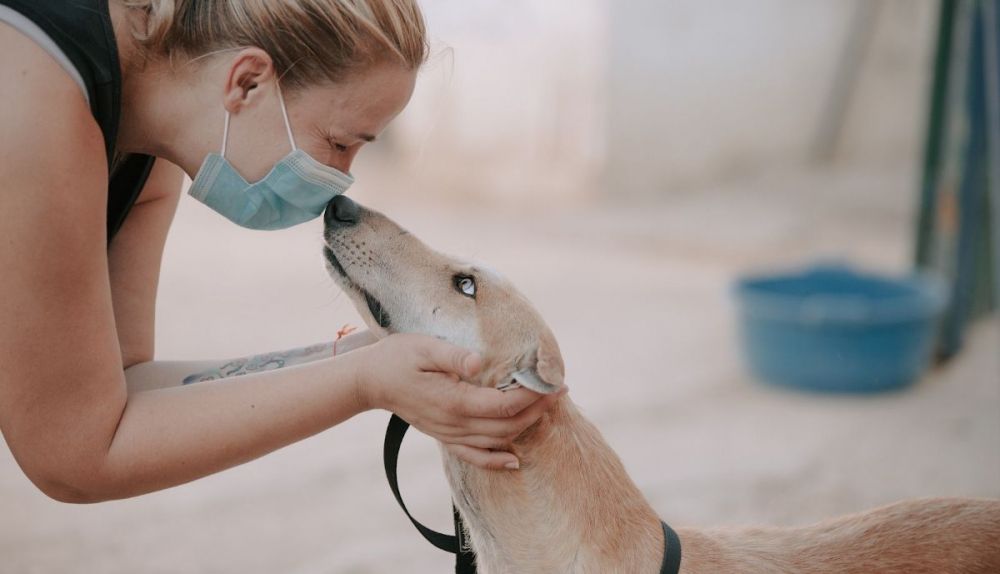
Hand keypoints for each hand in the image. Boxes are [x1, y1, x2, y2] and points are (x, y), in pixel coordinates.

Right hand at [350, 333, 564, 469]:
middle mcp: (454, 423)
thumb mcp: (424, 347)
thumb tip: (479, 362)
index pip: (505, 405)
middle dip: (538, 410)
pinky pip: (474, 456)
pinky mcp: (443, 436)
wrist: (369, 380)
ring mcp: (449, 433)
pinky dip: (496, 461)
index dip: (533, 396)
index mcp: (454, 402)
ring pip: (496, 441)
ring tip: (546, 409)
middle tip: (560, 392)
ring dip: (525, 427)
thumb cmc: (397, 358)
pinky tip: (514, 460)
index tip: (553, 382)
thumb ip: (453, 357)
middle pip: (507, 425)